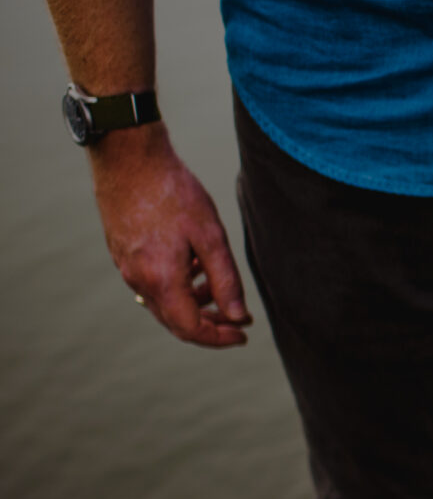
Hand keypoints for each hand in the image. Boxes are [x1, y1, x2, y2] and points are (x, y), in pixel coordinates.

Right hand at [91, 127, 252, 346]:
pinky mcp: (122, 254)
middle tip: (238, 320)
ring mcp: (126, 268)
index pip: (191, 328)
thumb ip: (225, 280)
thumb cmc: (175, 193)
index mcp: (160, 280)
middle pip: (175, 322)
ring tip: (219, 289)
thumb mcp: (211, 237)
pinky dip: (176, 288)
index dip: (219, 338)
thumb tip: (238, 317)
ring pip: (163, 304)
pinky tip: (194, 268)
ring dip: (193, 305)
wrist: (129, 160)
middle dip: (210, 325)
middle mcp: (138, 281)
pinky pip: (151, 285)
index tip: (244, 334)